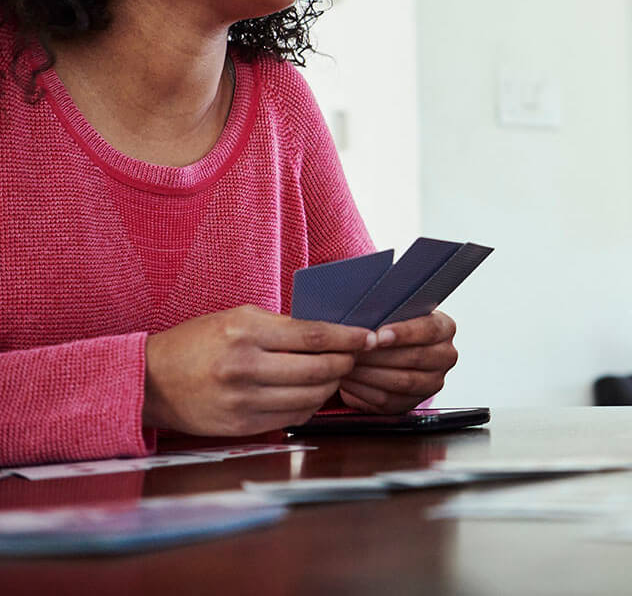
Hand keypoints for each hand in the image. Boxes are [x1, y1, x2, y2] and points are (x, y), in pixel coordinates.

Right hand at [143, 305, 374, 434]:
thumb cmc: (198, 341)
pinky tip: (311, 393)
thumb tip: (328, 333)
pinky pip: (291, 417)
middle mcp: (245, 367)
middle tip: (356, 357)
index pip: (313, 336)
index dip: (347, 338)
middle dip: (345, 363)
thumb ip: (281, 326)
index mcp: (246, 331)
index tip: (369, 337)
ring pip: (309, 397)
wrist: (150, 380)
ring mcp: (243, 400)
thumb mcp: (238, 317)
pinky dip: (309, 406)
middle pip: (318, 370)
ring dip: (330, 386)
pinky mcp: (240, 426)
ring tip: (335, 374)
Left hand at [337, 311, 457, 413]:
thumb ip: (392, 313)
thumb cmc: (396, 325)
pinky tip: (351, 381)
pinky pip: (390, 401)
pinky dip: (366, 391)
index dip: (403, 333)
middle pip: (415, 357)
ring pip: (402, 381)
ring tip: (350, 363)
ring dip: (371, 373)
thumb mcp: (400, 313)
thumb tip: (367, 318)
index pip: (429, 330)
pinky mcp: (414, 402)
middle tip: (356, 350)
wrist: (397, 348)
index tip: (379, 335)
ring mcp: (433, 382)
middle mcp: (445, 356)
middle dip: (380, 354)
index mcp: (445, 328)